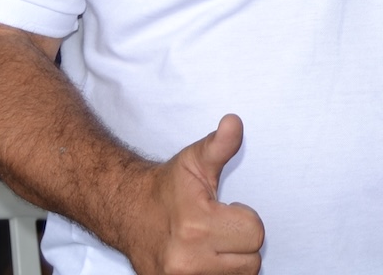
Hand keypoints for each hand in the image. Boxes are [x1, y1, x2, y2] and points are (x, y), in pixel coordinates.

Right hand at [123, 115, 264, 274]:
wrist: (127, 212)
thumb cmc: (167, 188)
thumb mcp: (194, 160)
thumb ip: (220, 145)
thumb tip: (234, 123)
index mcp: (196, 224)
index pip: (254, 233)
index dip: (244, 218)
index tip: (226, 210)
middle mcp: (188, 259)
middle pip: (251, 261)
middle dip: (240, 242)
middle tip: (220, 228)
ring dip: (232, 262)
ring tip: (213, 243)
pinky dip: (219, 273)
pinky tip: (206, 258)